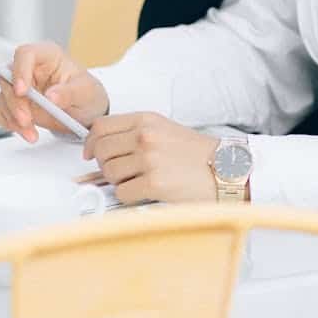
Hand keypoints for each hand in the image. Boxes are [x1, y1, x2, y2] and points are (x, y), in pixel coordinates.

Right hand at [0, 42, 108, 142]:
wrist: (87, 112)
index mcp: (48, 56)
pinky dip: (8, 123)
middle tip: (27, 120)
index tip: (23, 91)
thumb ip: (69, 93)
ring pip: (3, 96)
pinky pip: (0, 110)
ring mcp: (21, 86)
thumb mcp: (86, 91)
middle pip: (8, 77)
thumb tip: (51, 96)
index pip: (26, 54)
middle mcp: (31, 68)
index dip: (20, 71)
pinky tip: (24, 131)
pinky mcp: (16, 103)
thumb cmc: (87, 93)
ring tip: (30, 132)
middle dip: (15, 102)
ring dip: (12, 117)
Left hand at [83, 112, 218, 204]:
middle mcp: (145, 136)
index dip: (90, 142)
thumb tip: (99, 149)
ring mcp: (149, 159)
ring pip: (109, 173)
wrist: (226, 169)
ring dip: (119, 182)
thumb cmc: (197, 154)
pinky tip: (146, 192)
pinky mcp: (154, 182)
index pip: (100, 127)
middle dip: (105, 165)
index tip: (91, 153)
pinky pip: (122, 193)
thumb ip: (134, 134)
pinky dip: (129, 197)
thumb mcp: (164, 131)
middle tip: (120, 172)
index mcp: (146, 120)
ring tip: (139, 181)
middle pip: (101, 151)